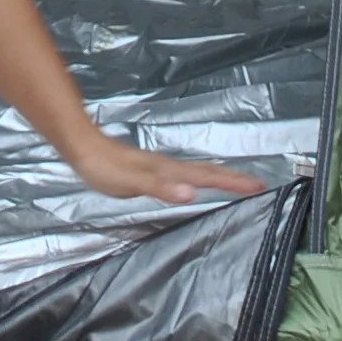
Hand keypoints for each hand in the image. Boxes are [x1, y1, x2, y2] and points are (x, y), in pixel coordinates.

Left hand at [66, 126, 265, 204]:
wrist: (84, 147)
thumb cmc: (104, 166)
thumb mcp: (131, 182)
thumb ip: (161, 188)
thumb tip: (191, 193)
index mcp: (168, 170)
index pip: (207, 176)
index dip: (231, 181)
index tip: (257, 184)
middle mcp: (168, 166)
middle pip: (207, 171)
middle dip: (232, 177)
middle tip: (256, 182)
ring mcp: (160, 166)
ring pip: (197, 170)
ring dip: (218, 175)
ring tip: (234, 180)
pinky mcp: (151, 169)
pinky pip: (184, 172)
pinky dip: (198, 176)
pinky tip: (193, 181)